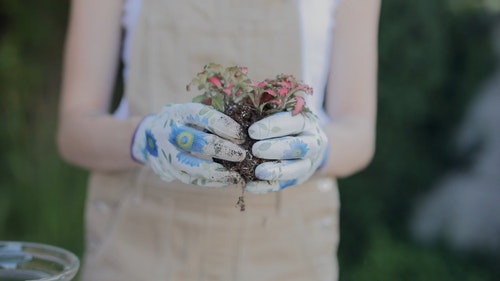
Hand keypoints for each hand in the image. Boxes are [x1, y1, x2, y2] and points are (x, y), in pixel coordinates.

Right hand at [131, 103, 245, 186]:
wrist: (149, 136)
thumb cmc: (182, 120)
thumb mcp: (192, 111)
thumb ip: (213, 116)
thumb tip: (245, 123)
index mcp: (179, 113)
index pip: (203, 117)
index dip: (224, 125)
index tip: (241, 134)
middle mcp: (170, 132)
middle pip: (198, 143)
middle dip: (224, 150)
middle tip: (243, 155)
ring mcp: (167, 153)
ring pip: (193, 166)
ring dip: (218, 172)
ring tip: (236, 175)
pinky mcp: (168, 170)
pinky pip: (191, 179)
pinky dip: (211, 182)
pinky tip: (227, 181)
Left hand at [245, 111, 328, 193]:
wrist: (309, 140)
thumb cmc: (287, 120)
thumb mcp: (285, 109)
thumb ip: (272, 105)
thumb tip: (250, 100)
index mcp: (308, 122)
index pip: (294, 122)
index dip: (273, 127)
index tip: (252, 131)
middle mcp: (313, 143)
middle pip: (298, 147)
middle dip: (275, 149)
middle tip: (255, 150)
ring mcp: (308, 163)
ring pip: (296, 169)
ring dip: (276, 171)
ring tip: (257, 172)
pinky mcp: (299, 178)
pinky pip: (284, 185)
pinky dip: (267, 186)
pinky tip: (251, 186)